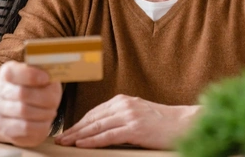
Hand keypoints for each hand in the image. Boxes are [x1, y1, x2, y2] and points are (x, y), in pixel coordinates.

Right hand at [0, 60, 61, 146]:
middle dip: (44, 98)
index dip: (32, 75)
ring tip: (50, 111)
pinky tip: (45, 121)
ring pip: (24, 112)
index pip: (13, 72)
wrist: (15, 109)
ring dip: (44, 113)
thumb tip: (49, 77)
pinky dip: (41, 125)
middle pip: (22, 94)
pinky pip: (26, 128)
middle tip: (55, 101)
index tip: (47, 78)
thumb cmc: (34, 89)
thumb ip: (44, 72)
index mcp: (7, 72)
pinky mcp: (4, 127)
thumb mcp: (40, 75)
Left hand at [54, 95, 199, 149]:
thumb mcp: (137, 114)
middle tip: (59, 137)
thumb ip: (120, 118)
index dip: (78, 123)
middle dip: (74, 129)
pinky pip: (108, 135)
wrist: (185, 123)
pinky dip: (93, 140)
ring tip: (65, 142)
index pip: (94, 113)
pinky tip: (82, 144)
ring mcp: (129, 116)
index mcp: (122, 100)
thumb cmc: (162, 123)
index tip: (67, 131)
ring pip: (97, 127)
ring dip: (78, 135)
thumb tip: (100, 129)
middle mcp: (123, 105)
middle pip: (92, 119)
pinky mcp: (135, 128)